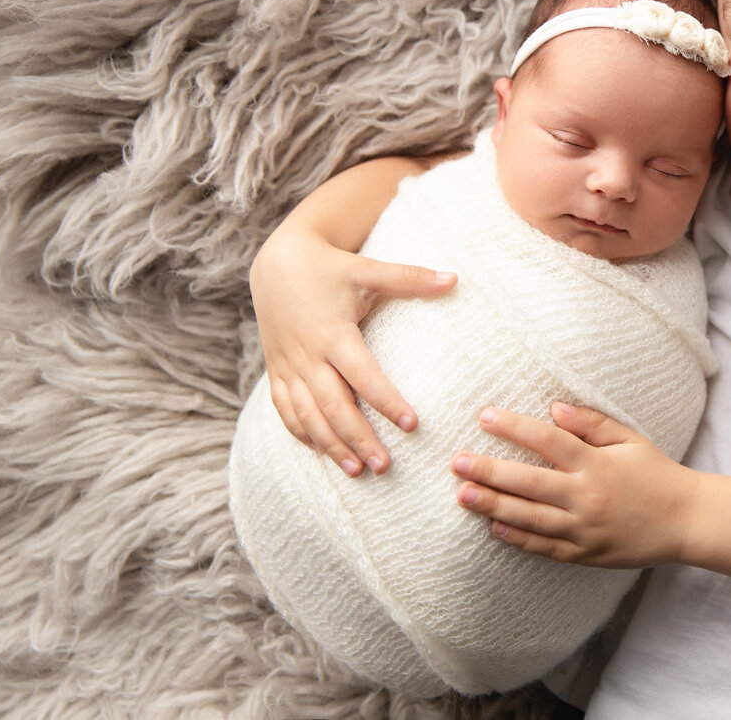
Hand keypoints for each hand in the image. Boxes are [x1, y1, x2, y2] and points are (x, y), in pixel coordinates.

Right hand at [249, 222, 455, 475]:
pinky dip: (301, 432)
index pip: (363, 376)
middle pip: (334, 406)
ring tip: (357, 470)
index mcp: (333, 334)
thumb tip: (454, 279)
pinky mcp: (276, 370)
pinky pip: (284, 409)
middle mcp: (308, 355)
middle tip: (384, 465)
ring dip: (331, 445)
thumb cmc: (329, 267)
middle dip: (358, 438)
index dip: (386, 401)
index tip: (411, 424)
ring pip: (308, 415)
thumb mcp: (368, 269)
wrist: (277, 260)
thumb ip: (409, 278)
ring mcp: (288, 366)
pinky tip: (321, 452)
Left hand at [451, 403, 697, 569]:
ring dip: (494, 506)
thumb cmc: (655, 473)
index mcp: (597, 464)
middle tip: (457, 462)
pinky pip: (544, 548)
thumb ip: (592, 423)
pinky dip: (518, 539)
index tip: (485, 417)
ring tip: (463, 495)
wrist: (684, 521)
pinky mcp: (585, 554)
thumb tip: (553, 407)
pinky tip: (494, 528)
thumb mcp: (630, 440)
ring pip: (530, 518)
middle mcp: (587, 497)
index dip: (515, 427)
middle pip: (529, 482)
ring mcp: (584, 529)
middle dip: (489, 470)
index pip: (548, 440)